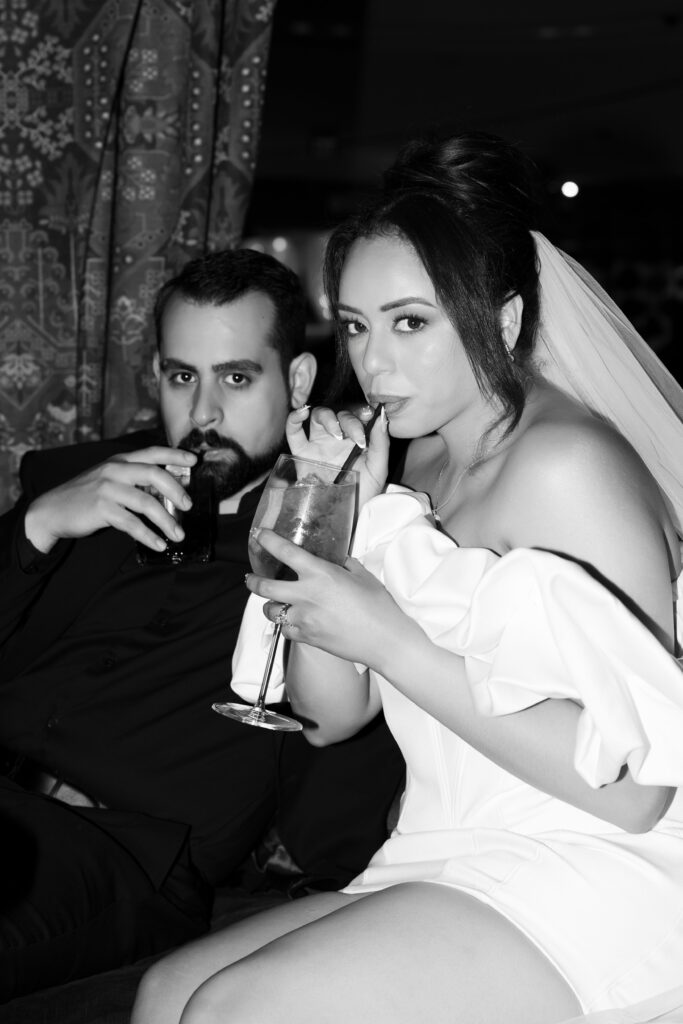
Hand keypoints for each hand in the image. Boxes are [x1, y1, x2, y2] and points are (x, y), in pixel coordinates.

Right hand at [24, 447, 197, 553]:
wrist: (52, 510)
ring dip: (167, 521)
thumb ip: (135, 480)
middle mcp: (114, 469)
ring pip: (147, 503)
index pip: (152, 452)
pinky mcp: (101, 509)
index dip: (174, 454)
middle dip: (177, 491)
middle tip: (189, 506)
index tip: (194, 460)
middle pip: (154, 475)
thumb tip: (170, 488)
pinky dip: (149, 536)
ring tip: (179, 535)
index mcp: (119, 460)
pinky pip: (132, 524)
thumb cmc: (87, 496)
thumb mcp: (110, 479)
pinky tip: (159, 544)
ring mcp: (107, 488)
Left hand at [245, 528, 405, 670]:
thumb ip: (344, 565)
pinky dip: (287, 625)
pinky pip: (286, 630)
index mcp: (320, 574)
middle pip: (264, 586)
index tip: (260, 536)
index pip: (285, 552)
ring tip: (275, 603)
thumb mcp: (362, 576)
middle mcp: (306, 595)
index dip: (268, 541)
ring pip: (270, 611)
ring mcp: (304, 618)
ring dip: (270, 606)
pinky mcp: (306, 637)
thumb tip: (337, 561)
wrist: (385, 640)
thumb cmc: (378, 606)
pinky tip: (295, 622)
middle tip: (251, 578)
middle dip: (253, 580)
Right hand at [286, 403, 389, 507]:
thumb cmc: (362, 493)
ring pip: (318, 416)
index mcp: (357, 439)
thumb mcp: (378, 469)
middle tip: (356, 436)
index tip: (368, 414)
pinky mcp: (301, 453)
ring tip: (336, 434)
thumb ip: (381, 443)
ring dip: (327, 417)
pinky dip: (293, 418)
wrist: (344, 516)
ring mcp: (319, 444)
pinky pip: (293, 431)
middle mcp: (338, 438)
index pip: (358, 416)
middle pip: (339, 414)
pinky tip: (301, 413)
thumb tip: (382, 416)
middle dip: (349, 420)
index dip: (361, 410)